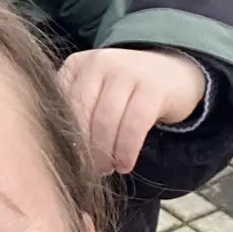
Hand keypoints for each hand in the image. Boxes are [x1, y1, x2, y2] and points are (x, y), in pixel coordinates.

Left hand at [59, 49, 205, 175]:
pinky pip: (133, 126)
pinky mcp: (152, 88)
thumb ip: (75, 109)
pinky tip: (125, 164)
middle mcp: (99, 62)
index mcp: (77, 64)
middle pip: (81, 114)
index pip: (60, 104)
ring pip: (105, 121)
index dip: (62, 136)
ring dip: (105, 152)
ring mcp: (126, 71)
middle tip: (89, 169)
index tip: (68, 158)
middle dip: (83, 147)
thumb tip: (57, 150)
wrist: (175, 73)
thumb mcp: (96, 90)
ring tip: (108, 168)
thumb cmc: (125, 91)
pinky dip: (126, 150)